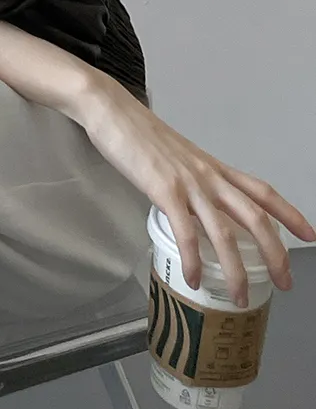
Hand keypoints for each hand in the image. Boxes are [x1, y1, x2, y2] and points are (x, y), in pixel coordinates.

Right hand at [78, 75, 315, 307]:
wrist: (113, 111)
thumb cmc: (140, 134)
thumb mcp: (177, 157)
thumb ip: (192, 180)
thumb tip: (195, 208)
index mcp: (213, 167)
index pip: (262, 191)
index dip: (290, 214)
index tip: (309, 235)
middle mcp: (208, 176)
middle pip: (255, 216)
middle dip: (275, 253)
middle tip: (285, 282)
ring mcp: (187, 183)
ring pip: (224, 231)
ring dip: (235, 269)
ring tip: (238, 297)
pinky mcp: (163, 190)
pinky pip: (185, 231)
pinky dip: (193, 258)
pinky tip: (193, 278)